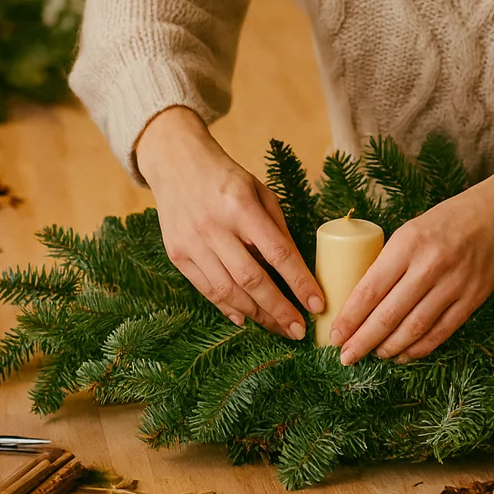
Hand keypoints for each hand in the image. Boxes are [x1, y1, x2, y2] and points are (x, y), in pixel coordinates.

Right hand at [136, 105, 324, 337]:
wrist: (177, 162)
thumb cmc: (227, 177)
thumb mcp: (260, 192)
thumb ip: (277, 229)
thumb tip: (296, 271)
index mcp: (242, 206)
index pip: (278, 253)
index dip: (299, 282)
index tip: (317, 304)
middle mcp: (215, 227)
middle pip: (252, 279)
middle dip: (278, 310)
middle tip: (298, 330)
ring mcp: (192, 243)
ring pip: (228, 291)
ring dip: (256, 315)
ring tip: (277, 327)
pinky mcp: (176, 254)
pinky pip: (205, 289)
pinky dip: (227, 307)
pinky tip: (246, 318)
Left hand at [330, 158, 493, 365]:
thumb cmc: (451, 218)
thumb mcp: (414, 228)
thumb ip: (393, 259)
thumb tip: (364, 297)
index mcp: (408, 242)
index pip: (370, 288)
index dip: (350, 317)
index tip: (334, 335)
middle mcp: (429, 265)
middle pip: (388, 315)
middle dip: (363, 341)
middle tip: (346, 357)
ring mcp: (454, 284)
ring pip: (413, 329)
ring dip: (389, 348)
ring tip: (374, 356)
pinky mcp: (473, 299)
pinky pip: (441, 332)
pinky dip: (419, 348)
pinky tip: (404, 354)